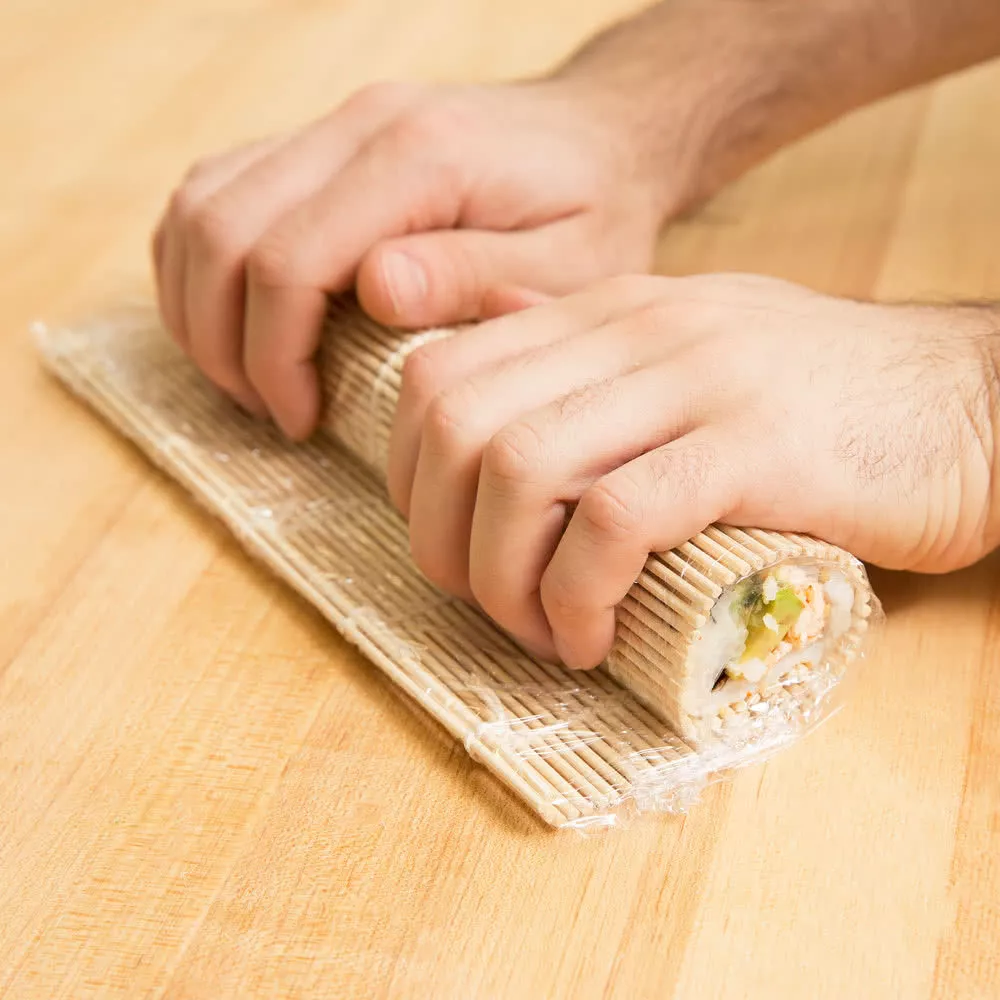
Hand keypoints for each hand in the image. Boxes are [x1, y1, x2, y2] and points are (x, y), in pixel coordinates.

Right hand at [151, 80, 664, 438]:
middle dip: (223, 339)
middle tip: (268, 407)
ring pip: (199, 203)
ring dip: (199, 300)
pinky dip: (204, 262)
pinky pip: (217, 190)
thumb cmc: (595, 211)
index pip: (287, 260)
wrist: (603, 134)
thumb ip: (472, 277)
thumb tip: (372, 292)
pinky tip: (238, 318)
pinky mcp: (321, 140)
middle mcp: (358, 125)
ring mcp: (333, 125)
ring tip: (247, 374)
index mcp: (419, 159)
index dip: (273, 357)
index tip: (302, 419)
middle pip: (219, 228)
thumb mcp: (567, 266)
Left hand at [389, 273, 999, 668]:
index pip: (439, 375)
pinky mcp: (755, 448)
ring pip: (522, 469)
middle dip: (442, 540)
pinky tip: (594, 640)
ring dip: (503, 580)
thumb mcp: (691, 347)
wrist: (972, 399)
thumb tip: (489, 327)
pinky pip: (617, 518)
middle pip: (460, 426)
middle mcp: (636, 332)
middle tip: (487, 607)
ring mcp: (695, 383)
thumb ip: (586, 342)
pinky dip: (578, 594)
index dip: (410, 476)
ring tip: (546, 636)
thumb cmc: (819, 398)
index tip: (449, 545)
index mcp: (606, 312)